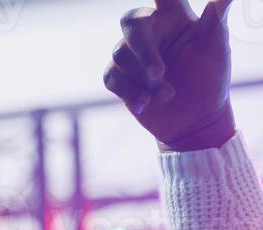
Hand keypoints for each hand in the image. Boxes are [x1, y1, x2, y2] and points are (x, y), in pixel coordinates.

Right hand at [103, 0, 235, 150]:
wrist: (193, 119)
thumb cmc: (209, 80)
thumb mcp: (216, 51)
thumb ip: (216, 22)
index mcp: (176, 18)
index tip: (160, 1)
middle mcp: (152, 31)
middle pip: (131, 22)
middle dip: (142, 49)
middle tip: (158, 73)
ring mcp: (133, 54)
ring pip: (121, 54)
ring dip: (143, 80)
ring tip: (167, 95)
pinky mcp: (120, 77)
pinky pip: (112, 77)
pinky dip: (129, 92)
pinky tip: (146, 103)